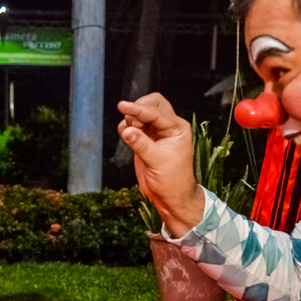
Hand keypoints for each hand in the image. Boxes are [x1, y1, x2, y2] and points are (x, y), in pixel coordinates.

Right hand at [116, 93, 206, 236]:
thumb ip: (141, 144)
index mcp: (177, 129)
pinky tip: (127, 135)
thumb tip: (126, 129)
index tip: (123, 107)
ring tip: (130, 132)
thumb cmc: (171, 181)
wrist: (170, 196)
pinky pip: (135, 125)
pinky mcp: (146, 139)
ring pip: (143, 112)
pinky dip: (128, 126)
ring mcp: (157, 132)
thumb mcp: (156, 162)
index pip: (157, 112)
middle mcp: (169, 127)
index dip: (139, 109)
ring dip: (133, 117)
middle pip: (153, 104)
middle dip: (139, 109)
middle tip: (131, 123)